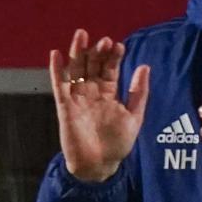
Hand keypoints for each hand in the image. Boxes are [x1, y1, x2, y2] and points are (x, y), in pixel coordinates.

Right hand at [49, 29, 149, 181]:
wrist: (99, 166)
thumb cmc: (118, 143)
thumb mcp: (134, 117)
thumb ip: (138, 93)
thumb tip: (145, 66)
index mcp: (109, 93)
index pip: (110, 69)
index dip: (113, 57)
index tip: (119, 46)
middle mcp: (92, 92)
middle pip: (92, 66)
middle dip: (97, 52)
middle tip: (104, 40)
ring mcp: (77, 98)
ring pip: (76, 70)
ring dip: (77, 53)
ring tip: (81, 35)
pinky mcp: (64, 107)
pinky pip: (59, 86)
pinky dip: (57, 70)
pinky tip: (56, 54)